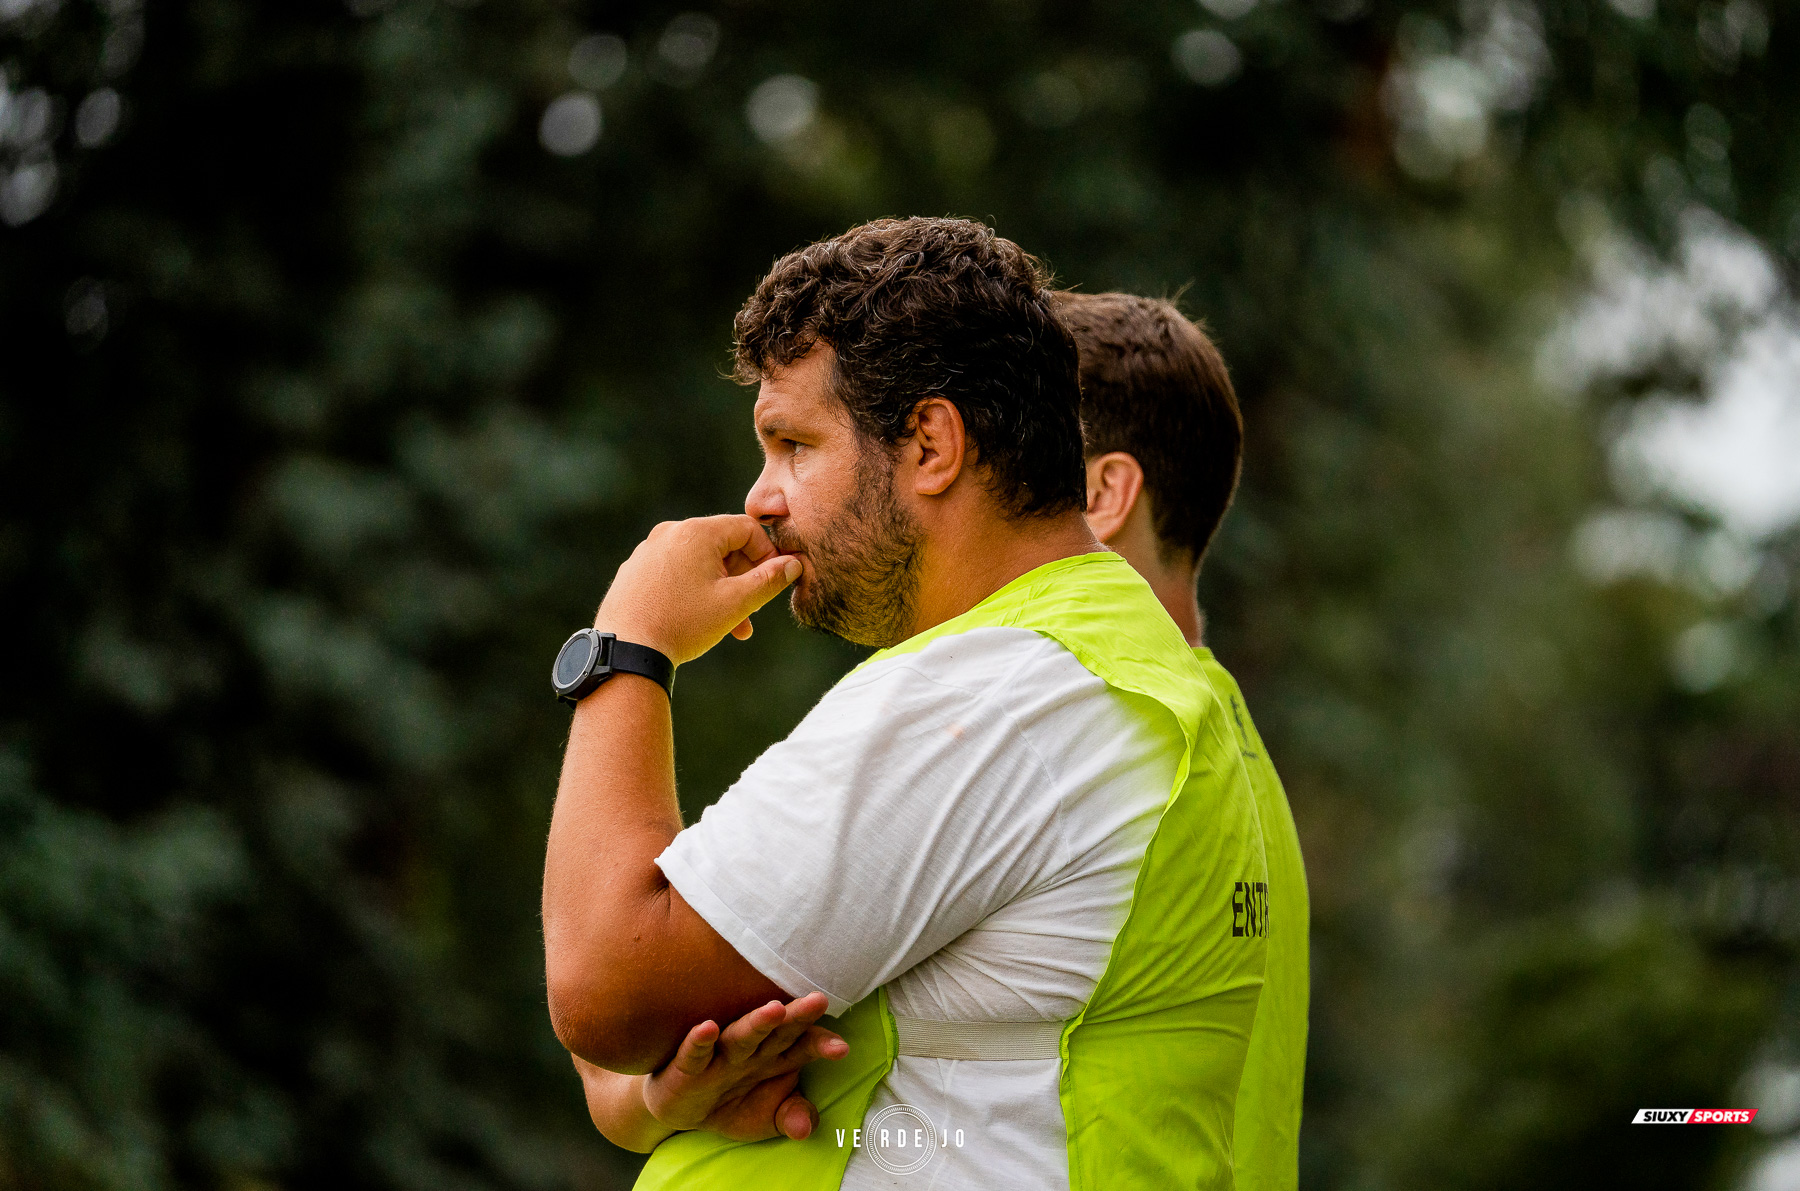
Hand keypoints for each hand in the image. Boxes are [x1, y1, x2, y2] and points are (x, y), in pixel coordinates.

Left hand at [595, 515, 801, 664]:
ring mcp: (647, 552)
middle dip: (743, 578)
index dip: (768, 554)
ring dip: (720, 589)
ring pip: (698, 563)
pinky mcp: (634, 572)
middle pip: (722, 546)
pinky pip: (674, 573)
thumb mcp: (736, 603)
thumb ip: (769, 581)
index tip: (775, 581)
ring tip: (729, 626)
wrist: (626, 649)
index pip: (746, 529)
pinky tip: (695, 620)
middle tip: (752, 612)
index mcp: (696, 532)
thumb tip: (793, 564)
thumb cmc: (683, 623)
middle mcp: (669, 533)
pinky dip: (692, 591)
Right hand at [642, 991, 846, 1141]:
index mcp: (777, 1057)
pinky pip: (694, 1054)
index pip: (804, 1046)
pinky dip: (699, 1041)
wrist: (684, 1111)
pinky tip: (708, 1028)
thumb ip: (792, 1117)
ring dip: (757, 1023)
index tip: (841, 1048)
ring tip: (775, 1009)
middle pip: (779, 1031)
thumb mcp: (768, 1117)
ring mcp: (721, 1056)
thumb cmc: (734, 1103)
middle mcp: (752, 1050)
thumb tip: (805, 1129)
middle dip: (798, 1017)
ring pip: (741, 1036)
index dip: (821, 1044)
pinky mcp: (688, 1067)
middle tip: (819, 1001)